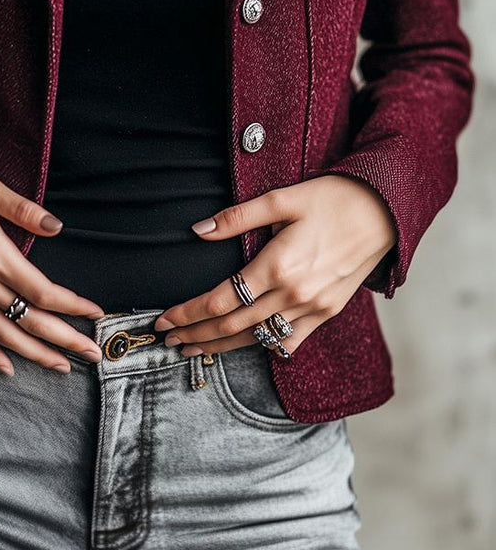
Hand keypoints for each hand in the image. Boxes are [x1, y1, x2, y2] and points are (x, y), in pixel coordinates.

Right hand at [0, 163, 104, 375]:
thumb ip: (22, 209)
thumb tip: (57, 226)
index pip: (44, 292)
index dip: (73, 306)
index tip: (97, 313)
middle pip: (30, 321)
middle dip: (65, 340)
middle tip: (93, 354)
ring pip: (3, 336)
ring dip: (35, 354)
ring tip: (62, 366)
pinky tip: (7, 367)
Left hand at [154, 175, 396, 356]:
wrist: (385, 212)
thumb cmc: (333, 199)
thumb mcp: (282, 199)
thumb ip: (236, 218)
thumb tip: (198, 230)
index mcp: (277, 266)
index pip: (220, 301)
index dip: (188, 313)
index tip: (164, 319)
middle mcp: (294, 294)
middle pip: (232, 325)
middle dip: (196, 334)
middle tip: (169, 340)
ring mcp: (313, 308)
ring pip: (256, 338)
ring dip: (221, 346)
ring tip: (193, 350)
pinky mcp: (327, 312)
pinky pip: (290, 341)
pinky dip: (263, 347)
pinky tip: (243, 349)